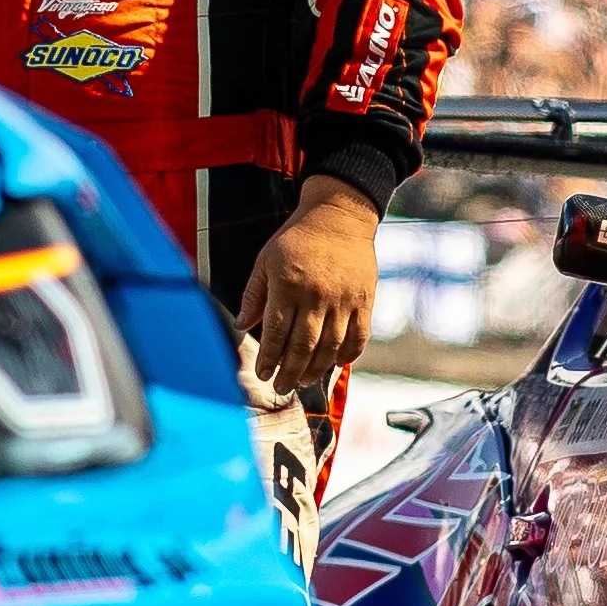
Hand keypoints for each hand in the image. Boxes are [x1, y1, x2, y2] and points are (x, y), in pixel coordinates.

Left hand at [237, 175, 381, 395]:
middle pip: (303, 346)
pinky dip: (347, 355)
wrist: (339, 217)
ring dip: (315, 369)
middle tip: (281, 388)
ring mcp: (344, 300)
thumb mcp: (266, 260)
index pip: (276, 332)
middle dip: (289, 372)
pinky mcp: (365, 300)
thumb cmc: (296, 239)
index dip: (269, 359)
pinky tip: (335, 364)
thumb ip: (254, 294)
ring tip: (303, 380)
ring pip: (330, 347)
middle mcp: (316, 295)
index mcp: (288, 285)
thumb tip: (242, 326)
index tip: (262, 374)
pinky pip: (358, 337)